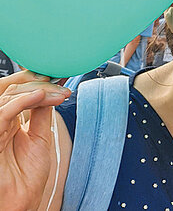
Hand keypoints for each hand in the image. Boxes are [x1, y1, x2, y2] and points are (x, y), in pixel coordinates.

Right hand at [0, 71, 70, 209]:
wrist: (22, 201)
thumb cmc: (28, 176)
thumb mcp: (40, 137)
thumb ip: (42, 114)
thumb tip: (52, 92)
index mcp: (10, 121)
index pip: (18, 92)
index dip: (37, 82)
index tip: (60, 80)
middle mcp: (1, 122)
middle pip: (12, 89)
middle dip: (38, 82)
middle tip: (59, 85)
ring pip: (8, 96)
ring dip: (36, 91)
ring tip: (56, 94)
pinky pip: (3, 113)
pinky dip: (22, 101)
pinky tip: (40, 97)